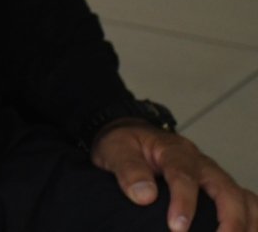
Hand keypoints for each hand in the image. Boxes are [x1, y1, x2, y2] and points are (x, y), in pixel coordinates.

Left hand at [94, 123, 257, 231]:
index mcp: (174, 150)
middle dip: (229, 219)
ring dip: (247, 222)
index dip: (184, 203)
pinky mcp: (217, 188)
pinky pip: (244, 203)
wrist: (131, 136)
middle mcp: (201, 163)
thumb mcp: (115, 149)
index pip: (184, 176)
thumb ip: (128, 170)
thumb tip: (145, 195)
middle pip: (226, 189)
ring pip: (242, 197)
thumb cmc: (125, 145)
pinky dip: (250, 220)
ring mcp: (213, 176)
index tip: (177, 228)